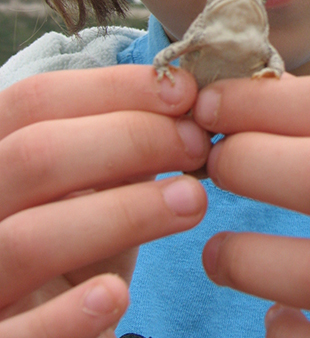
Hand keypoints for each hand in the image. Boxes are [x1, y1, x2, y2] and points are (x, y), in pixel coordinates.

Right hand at [0, 65, 208, 337]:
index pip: (35, 100)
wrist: (49, 328)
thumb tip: (182, 104)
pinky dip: (66, 315)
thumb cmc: (76, 244)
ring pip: (28, 238)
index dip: (112, 87)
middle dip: (128, 139)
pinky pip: (20, 335)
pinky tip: (116, 296)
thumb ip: (121, 146)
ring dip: (122, 213)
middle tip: (198, 144)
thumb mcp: (92, 186)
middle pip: (33, 155)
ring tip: (194, 201)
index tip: (184, 90)